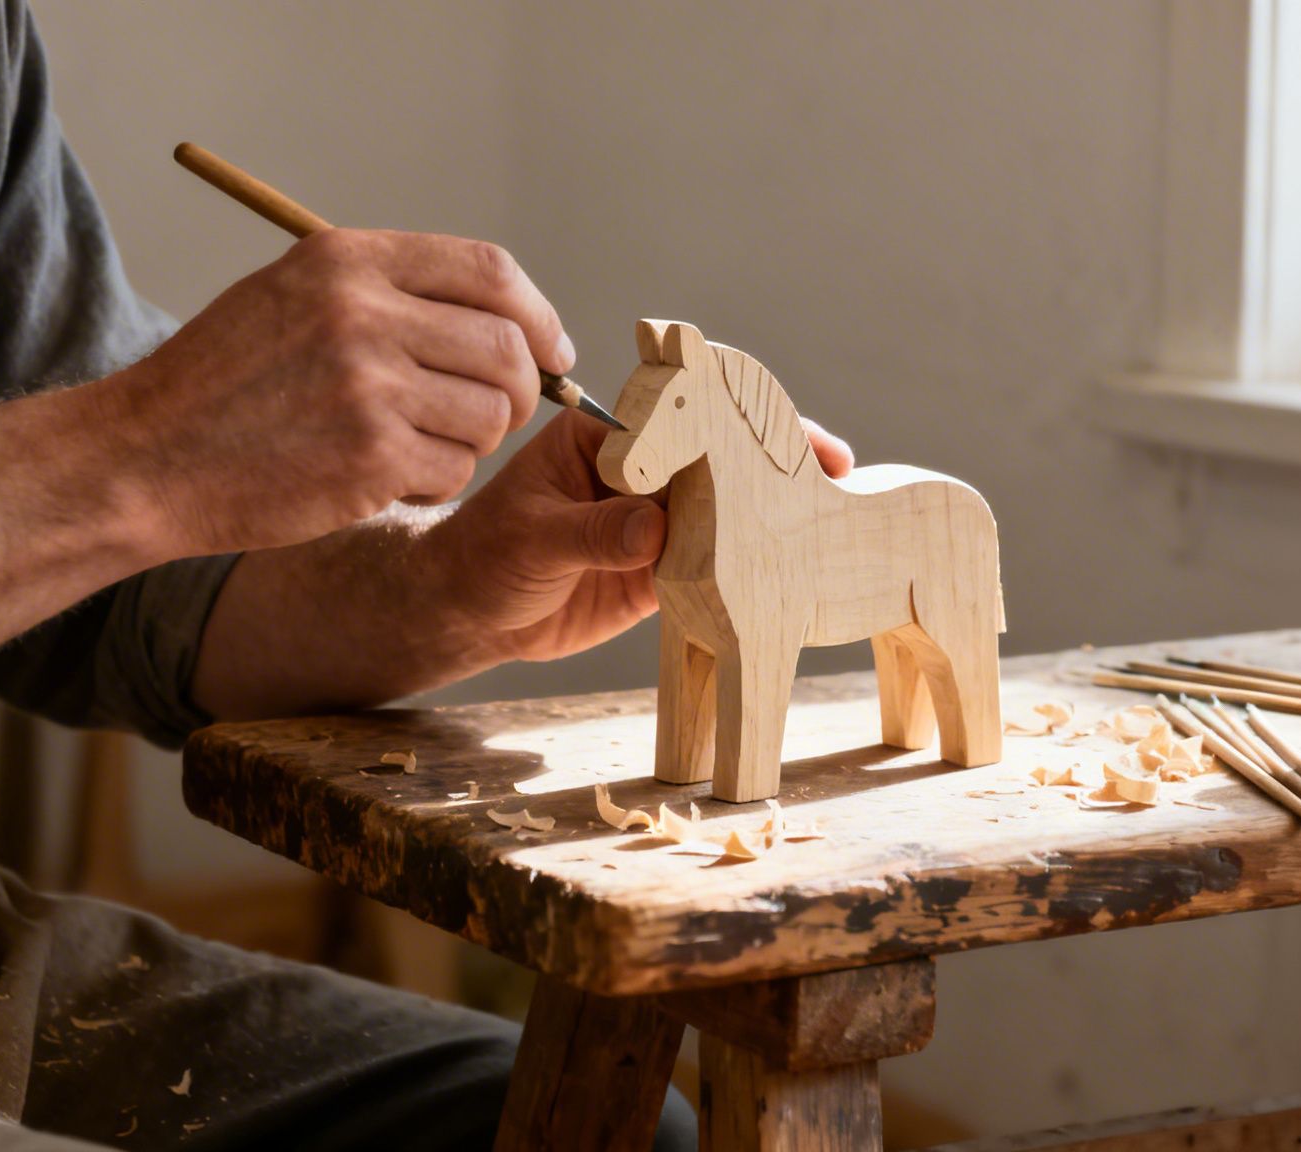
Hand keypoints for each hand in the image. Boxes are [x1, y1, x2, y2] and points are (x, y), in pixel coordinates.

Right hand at [103, 228, 570, 556]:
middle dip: (522, 389)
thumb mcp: (294, 296)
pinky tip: (385, 479)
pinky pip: (455, 471)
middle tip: (496, 415)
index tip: (551, 351)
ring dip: (473, 441)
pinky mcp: (370, 457)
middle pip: (508, 347)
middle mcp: (362, 313)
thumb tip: (510, 322)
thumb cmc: (225, 384)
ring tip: (417, 445)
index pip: (491, 271)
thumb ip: (392, 294)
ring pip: (491, 415)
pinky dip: (436, 484)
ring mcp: (369, 386)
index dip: (538, 316)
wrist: (145, 458)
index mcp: (348, 260)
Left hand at [434, 410, 854, 663]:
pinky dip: (750, 568)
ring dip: (774, 515)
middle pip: (720, 459)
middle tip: (834, 467)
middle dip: (777, 460)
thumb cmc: (481, 553)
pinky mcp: (662, 572)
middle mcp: (641, 474)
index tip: (774, 428)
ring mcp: (656, 522)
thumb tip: (653, 531)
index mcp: (607, 440)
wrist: (466, 613)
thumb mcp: (533, 538)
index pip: (680, 417)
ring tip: (828, 517)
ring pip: (726, 511)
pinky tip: (792, 569)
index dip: (734, 420)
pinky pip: (715, 566)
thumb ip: (594, 532)